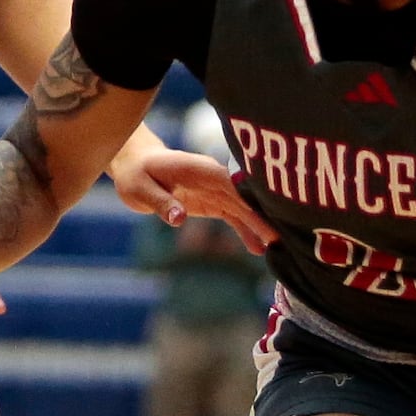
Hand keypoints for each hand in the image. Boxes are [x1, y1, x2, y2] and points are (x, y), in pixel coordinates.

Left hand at [108, 144, 276, 254]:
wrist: (136, 167)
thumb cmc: (136, 175)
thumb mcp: (141, 189)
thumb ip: (161, 203)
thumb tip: (179, 218)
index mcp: (198, 168)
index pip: (229, 182)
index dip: (248, 195)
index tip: (268, 211)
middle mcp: (212, 177)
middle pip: (242, 196)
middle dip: (260, 214)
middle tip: (279, 236)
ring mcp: (216, 189)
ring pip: (243, 207)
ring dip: (258, 225)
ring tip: (275, 246)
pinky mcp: (213, 201)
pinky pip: (234, 216)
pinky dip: (246, 230)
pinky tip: (258, 248)